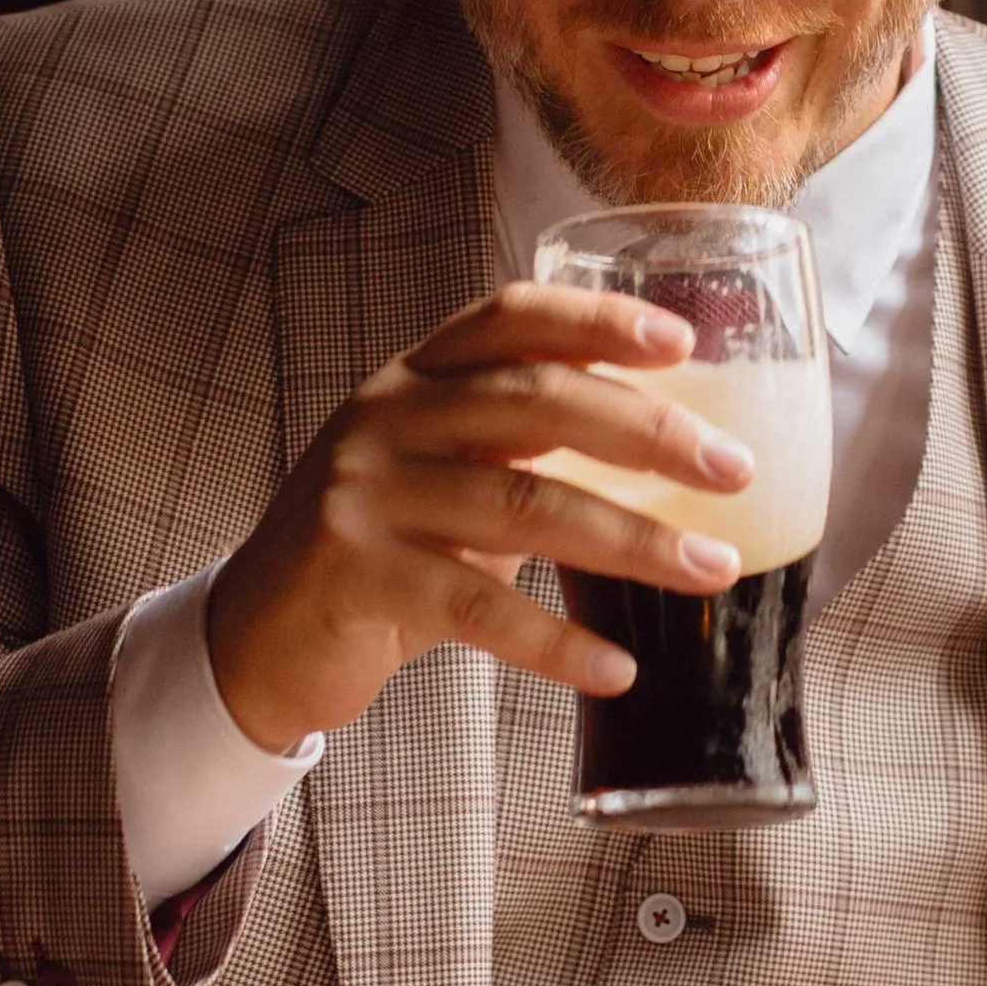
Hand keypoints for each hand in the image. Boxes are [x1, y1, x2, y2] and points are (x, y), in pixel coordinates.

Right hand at [206, 282, 753, 748]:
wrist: (254, 637)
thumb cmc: (378, 551)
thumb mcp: (438, 475)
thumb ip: (519, 448)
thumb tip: (667, 452)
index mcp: (413, 378)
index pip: (511, 318)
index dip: (598, 319)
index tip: (682, 344)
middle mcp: (386, 418)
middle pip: (535, 401)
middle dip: (648, 434)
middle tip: (733, 469)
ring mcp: (364, 493)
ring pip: (522, 506)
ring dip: (632, 542)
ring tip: (711, 571)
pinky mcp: (355, 574)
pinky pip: (479, 605)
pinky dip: (557, 641)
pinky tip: (616, 667)